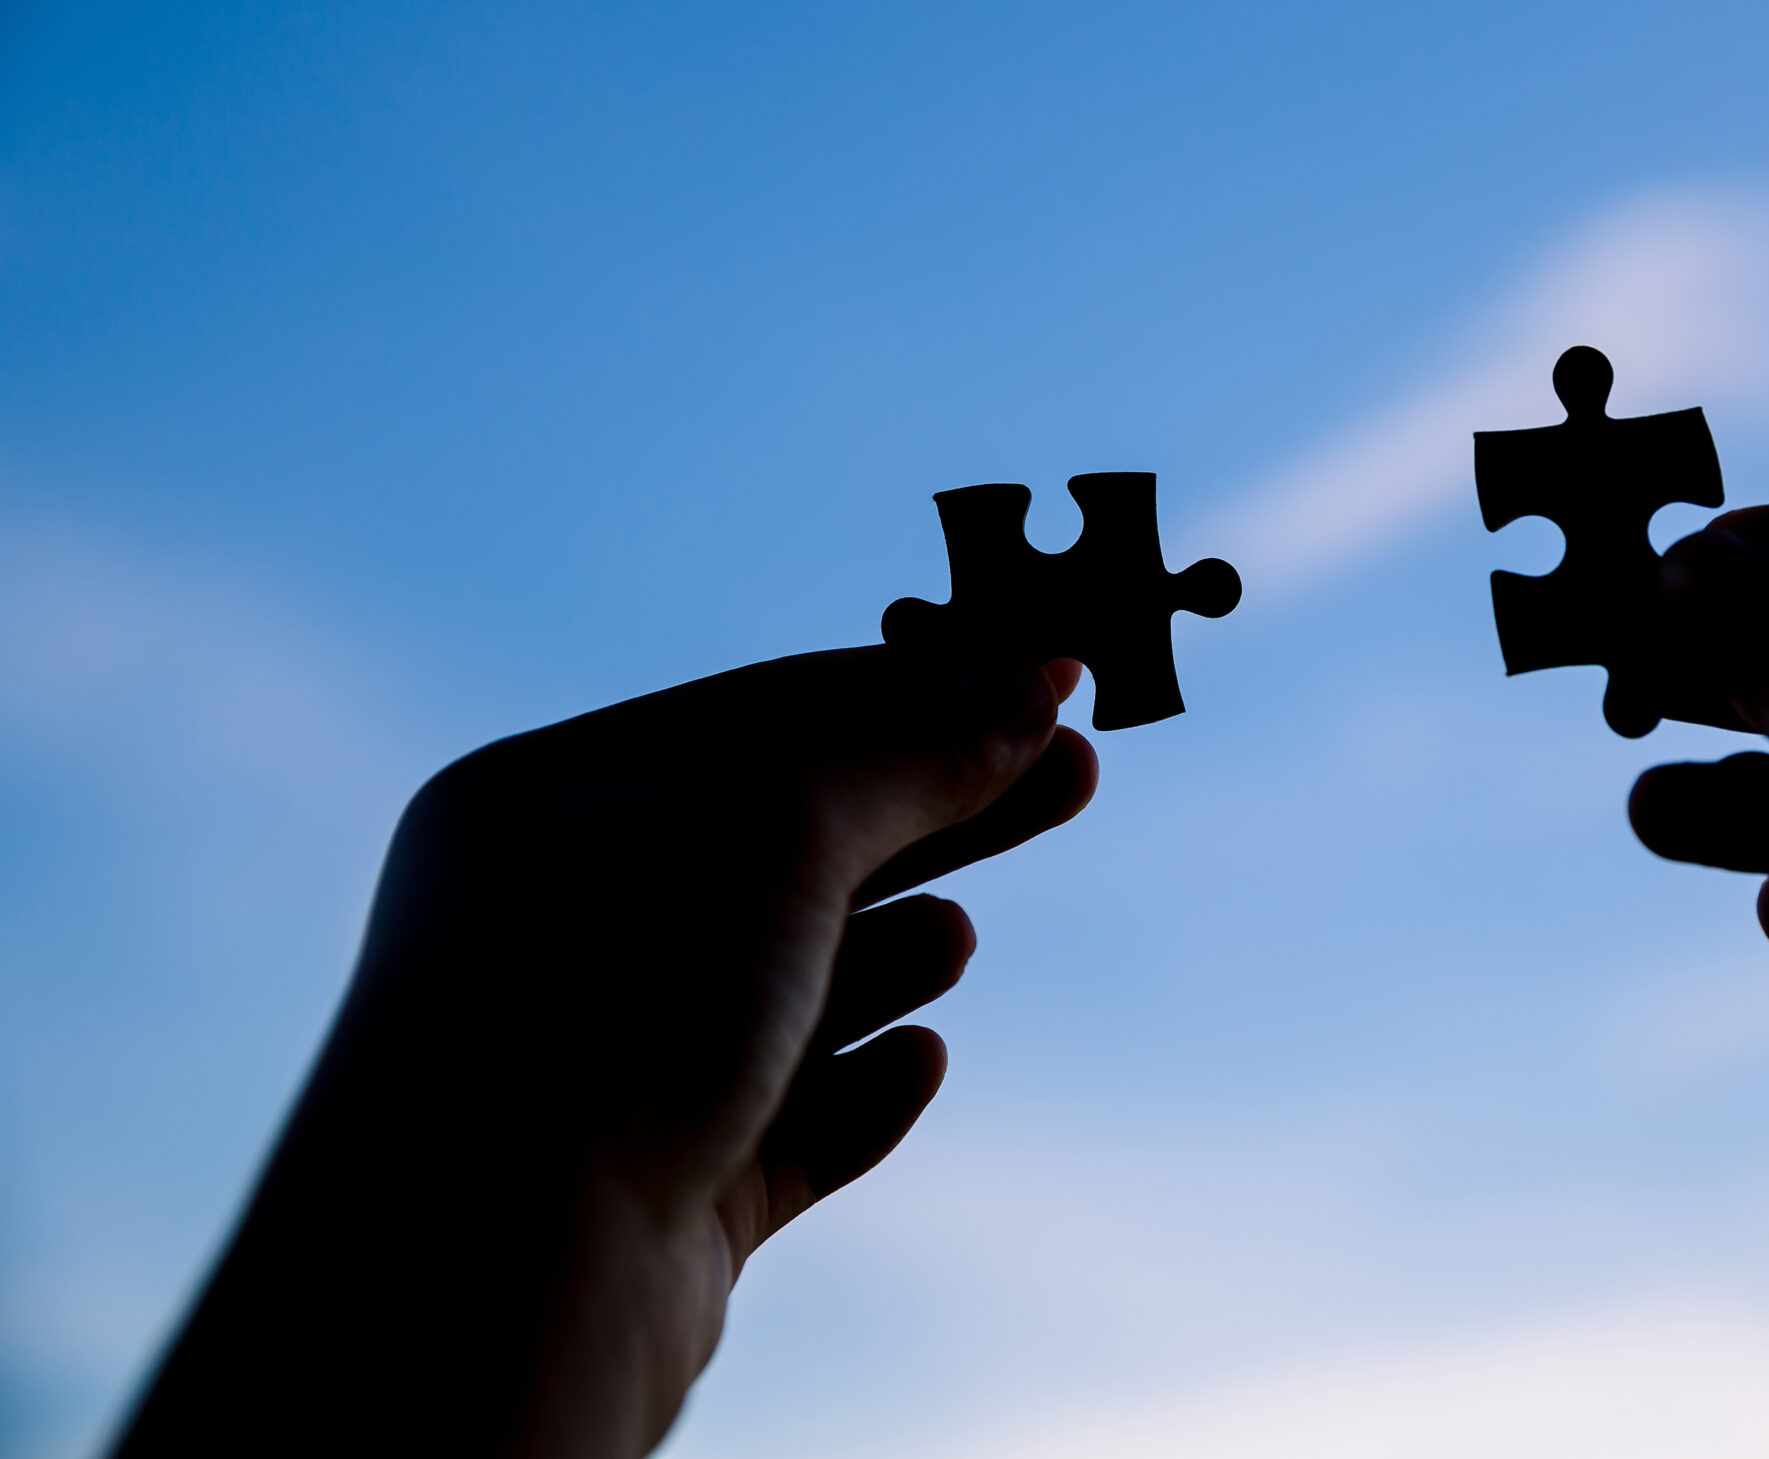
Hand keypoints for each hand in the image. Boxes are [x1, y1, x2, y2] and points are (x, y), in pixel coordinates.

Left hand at [114, 649, 1095, 1458]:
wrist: (494, 1284)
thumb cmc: (604, 1009)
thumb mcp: (777, 828)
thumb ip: (913, 753)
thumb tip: (1034, 681)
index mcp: (544, 803)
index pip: (763, 711)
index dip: (915, 692)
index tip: (1046, 682)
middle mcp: (565, 925)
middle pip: (796, 842)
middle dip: (941, 811)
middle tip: (1077, 777)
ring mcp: (610, 1059)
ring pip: (790, 985)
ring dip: (892, 955)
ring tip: (960, 940)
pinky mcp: (660, 1188)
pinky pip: (787, 1118)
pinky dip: (862, 1087)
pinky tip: (921, 1066)